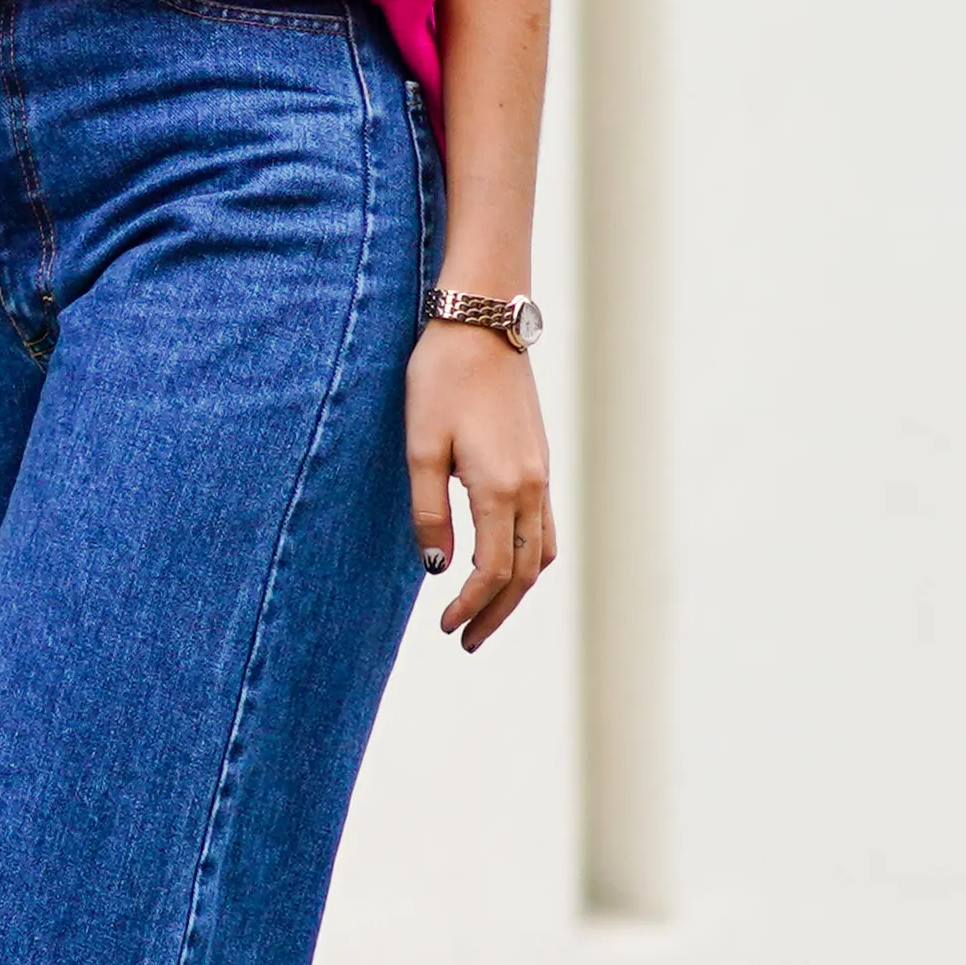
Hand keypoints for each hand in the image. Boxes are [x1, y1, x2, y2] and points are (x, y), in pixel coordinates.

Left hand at [407, 320, 553, 650]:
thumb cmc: (442, 377)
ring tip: (485, 615)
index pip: (493, 570)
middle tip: (466, 642)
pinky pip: (545, 527)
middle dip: (496, 613)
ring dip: (517, 591)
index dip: (471, 606)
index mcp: (500, 486)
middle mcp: (531, 487)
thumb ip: (429, 509)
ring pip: (543, 553)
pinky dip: (529, 559)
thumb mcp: (420, 445)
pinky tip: (504, 566)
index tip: (446, 628)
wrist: (483, 322)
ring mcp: (542, 474)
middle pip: (525, 572)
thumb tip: (437, 567)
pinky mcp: (540, 461)